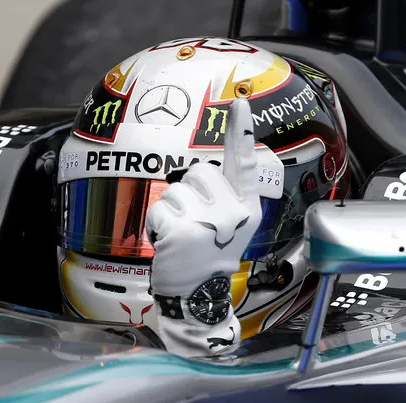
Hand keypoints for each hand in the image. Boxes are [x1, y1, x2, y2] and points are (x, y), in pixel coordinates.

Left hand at [146, 97, 261, 355]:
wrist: (198, 295)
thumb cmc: (210, 256)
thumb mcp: (233, 226)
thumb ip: (226, 196)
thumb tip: (203, 169)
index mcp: (247, 207)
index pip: (244, 164)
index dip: (241, 132)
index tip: (240, 102)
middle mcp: (233, 212)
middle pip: (198, 172)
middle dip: (190, 192)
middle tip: (195, 222)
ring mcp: (207, 222)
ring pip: (175, 190)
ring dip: (172, 209)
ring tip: (183, 235)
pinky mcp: (181, 231)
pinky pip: (159, 208)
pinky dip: (158, 223)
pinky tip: (169, 242)